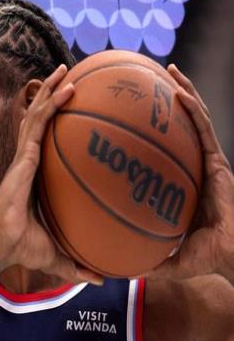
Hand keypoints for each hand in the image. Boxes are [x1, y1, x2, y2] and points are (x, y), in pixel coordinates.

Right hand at [0, 65, 102, 284]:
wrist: (2, 243)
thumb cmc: (24, 247)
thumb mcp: (59, 254)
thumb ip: (78, 265)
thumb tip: (102, 279)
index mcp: (39, 177)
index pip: (50, 143)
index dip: (59, 124)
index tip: (75, 109)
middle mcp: (31, 161)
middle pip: (43, 122)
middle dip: (55, 97)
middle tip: (72, 77)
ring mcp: (26, 156)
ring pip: (39, 115)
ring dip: (52, 90)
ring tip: (69, 69)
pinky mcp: (23, 155)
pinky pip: (37, 123)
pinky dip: (50, 103)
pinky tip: (66, 87)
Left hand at [146, 64, 233, 280]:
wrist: (231, 255)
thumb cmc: (203, 257)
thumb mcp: (165, 255)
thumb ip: (144, 257)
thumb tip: (118, 269)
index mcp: (184, 183)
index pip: (167, 152)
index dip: (154, 134)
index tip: (133, 120)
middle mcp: (195, 167)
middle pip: (180, 129)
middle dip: (168, 103)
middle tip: (148, 84)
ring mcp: (208, 163)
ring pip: (194, 121)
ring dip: (182, 94)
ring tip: (167, 72)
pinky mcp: (218, 162)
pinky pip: (203, 130)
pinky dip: (193, 110)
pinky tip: (179, 92)